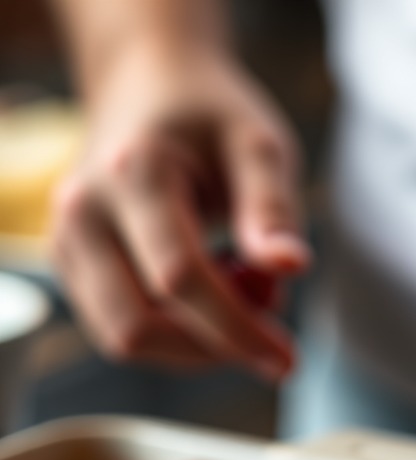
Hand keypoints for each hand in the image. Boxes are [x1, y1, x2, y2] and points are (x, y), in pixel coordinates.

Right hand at [49, 42, 308, 377]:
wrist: (151, 87)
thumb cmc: (213, 118)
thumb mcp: (260, 147)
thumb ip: (273, 208)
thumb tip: (291, 266)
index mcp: (133, 172)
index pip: (180, 279)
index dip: (237, 331)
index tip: (286, 360)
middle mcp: (84, 210)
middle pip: (140, 325)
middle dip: (214, 345)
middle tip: (270, 309)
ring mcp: (68, 241)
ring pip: (126, 339)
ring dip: (197, 342)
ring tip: (241, 286)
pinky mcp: (73, 266)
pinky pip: (123, 330)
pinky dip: (177, 333)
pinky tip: (213, 290)